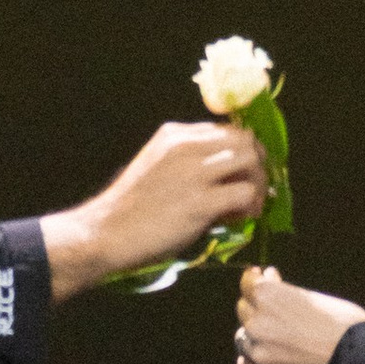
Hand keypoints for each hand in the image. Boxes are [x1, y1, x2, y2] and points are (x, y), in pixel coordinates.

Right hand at [40, 121, 267, 301]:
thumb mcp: (155, 168)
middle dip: (257, 163)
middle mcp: (186, 146)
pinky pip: (245, 193)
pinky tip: (240, 218)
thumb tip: (223, 177)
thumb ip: (186, 162)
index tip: (242, 172)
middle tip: (255, 187)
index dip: (241, 151)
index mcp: (174, 134)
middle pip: (244, 139)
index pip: (225, 130)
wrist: (105, 233)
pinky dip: (251, 205)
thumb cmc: (128, 209)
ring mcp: (194, 173)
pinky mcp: (201, 202)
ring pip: (250, 161)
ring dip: (258, 182)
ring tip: (251, 204)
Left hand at [234, 262, 364, 363]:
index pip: (248, 283)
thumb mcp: (314, 296)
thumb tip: (269, 277)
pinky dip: (250, 358)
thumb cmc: (344, 323)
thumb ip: (285, 290)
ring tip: (272, 333)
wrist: (359, 362)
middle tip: (275, 307)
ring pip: (242, 337)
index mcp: (268, 296)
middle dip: (257, 305)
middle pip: (244, 308)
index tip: (263, 277)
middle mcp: (256, 322)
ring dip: (253, 332)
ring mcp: (258, 351)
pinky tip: (262, 354)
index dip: (256, 278)